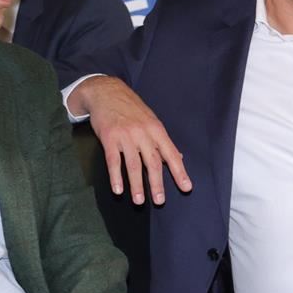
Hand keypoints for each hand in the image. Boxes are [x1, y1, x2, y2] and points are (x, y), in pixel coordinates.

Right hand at [69, 76, 190, 204]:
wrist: (106, 92)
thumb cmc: (130, 108)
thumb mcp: (151, 120)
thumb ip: (162, 141)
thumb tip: (178, 157)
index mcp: (156, 130)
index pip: (171, 154)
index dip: (179, 171)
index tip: (186, 187)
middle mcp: (143, 133)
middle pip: (152, 162)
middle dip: (157, 183)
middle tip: (160, 201)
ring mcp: (126, 136)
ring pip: (133, 165)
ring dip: (136, 185)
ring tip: (139, 201)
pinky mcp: (109, 138)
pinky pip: (113, 161)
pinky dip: (115, 177)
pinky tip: (118, 190)